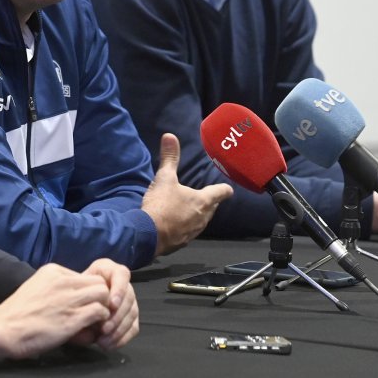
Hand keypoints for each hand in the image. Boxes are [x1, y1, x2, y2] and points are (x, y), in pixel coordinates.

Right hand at [0, 263, 111, 363]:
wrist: (4, 328)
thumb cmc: (18, 312)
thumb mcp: (37, 286)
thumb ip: (56, 287)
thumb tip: (75, 293)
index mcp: (53, 271)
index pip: (85, 275)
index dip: (88, 291)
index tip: (83, 304)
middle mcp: (63, 281)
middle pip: (98, 282)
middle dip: (101, 297)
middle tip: (95, 312)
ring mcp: (69, 299)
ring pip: (104, 294)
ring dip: (104, 308)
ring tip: (95, 321)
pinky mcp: (73, 317)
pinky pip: (100, 312)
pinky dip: (101, 321)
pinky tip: (91, 329)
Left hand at [74, 259, 138, 348]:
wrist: (68, 306)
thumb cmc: (69, 296)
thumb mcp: (73, 292)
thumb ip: (83, 299)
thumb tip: (94, 315)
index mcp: (108, 270)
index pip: (121, 274)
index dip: (119, 289)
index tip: (111, 304)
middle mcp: (121, 283)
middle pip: (129, 297)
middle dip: (117, 315)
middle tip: (104, 328)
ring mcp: (127, 300)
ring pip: (132, 313)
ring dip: (119, 329)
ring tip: (103, 341)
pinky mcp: (130, 317)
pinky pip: (133, 328)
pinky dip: (122, 338)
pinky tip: (109, 345)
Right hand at [140, 133, 232, 254]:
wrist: (149, 235)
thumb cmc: (161, 205)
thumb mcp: (164, 178)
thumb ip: (169, 158)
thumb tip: (170, 136)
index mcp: (203, 201)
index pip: (221, 192)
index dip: (225, 189)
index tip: (228, 188)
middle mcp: (203, 217)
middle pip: (212, 207)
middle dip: (210, 201)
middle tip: (206, 195)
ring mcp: (194, 231)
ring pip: (202, 221)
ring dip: (198, 214)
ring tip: (190, 208)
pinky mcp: (183, 242)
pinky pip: (189, 231)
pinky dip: (186, 226)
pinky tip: (176, 223)